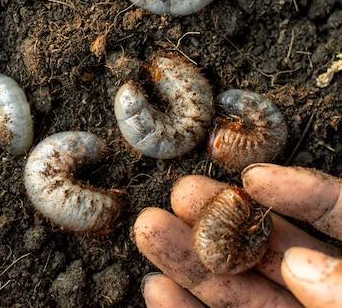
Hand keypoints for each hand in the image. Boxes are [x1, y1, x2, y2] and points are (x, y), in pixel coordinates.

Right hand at [134, 164, 341, 307]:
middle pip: (272, 252)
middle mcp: (323, 298)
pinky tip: (158, 288)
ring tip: (150, 228)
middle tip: (182, 193)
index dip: (303, 194)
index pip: (340, 218)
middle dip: (222, 220)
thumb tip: (303, 263)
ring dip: (190, 262)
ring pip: (236, 290)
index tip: (256, 177)